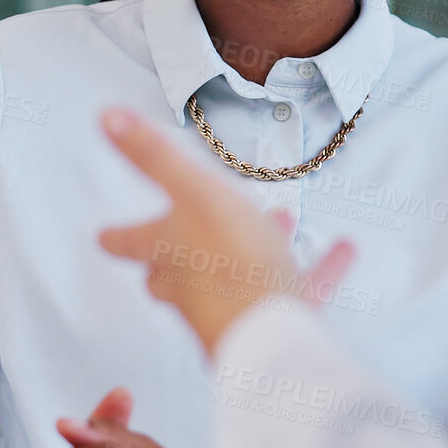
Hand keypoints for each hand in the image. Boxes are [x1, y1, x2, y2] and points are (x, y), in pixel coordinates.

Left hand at [96, 108, 353, 353]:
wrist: (272, 331)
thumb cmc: (230, 260)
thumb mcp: (195, 191)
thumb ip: (154, 156)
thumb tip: (107, 117)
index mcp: (170, 251)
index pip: (133, 241)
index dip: (116, 236)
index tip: (102, 237)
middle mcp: (194, 284)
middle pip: (173, 274)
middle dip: (174, 258)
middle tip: (169, 251)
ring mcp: (233, 306)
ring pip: (234, 279)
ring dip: (253, 251)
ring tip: (283, 224)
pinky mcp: (274, 321)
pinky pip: (298, 288)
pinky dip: (318, 268)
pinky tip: (345, 250)